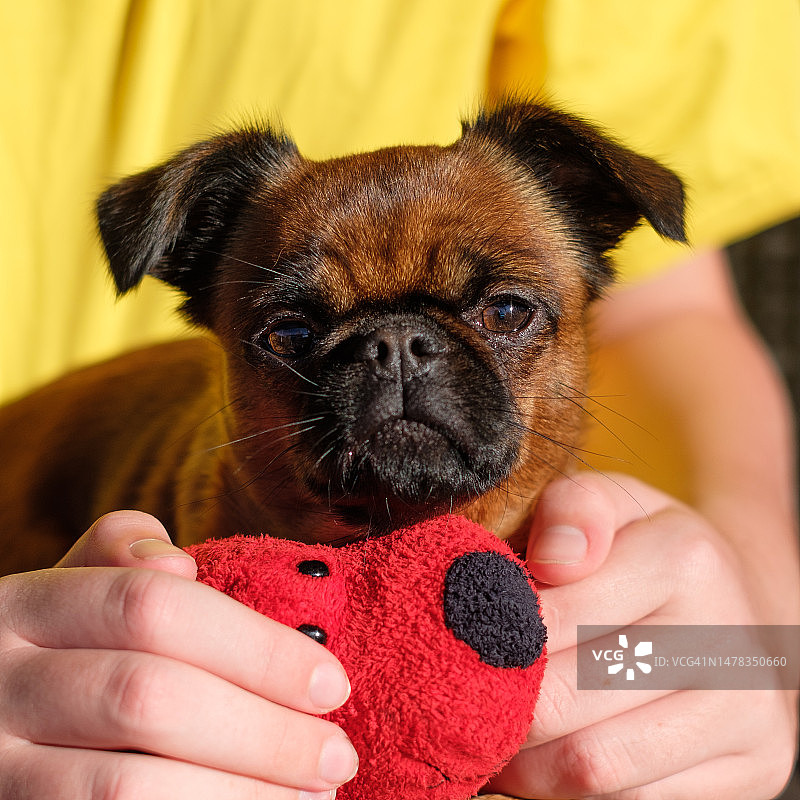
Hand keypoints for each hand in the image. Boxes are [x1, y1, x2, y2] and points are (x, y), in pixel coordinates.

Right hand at [0, 511, 356, 798]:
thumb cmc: (62, 656)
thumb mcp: (76, 595)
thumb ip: (121, 563)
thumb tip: (180, 566)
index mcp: (28, 607)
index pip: (150, 608)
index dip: (253, 646)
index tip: (331, 682)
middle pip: (148, 697)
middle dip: (261, 731)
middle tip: (338, 754)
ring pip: (126, 787)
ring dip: (239, 793)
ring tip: (314, 796)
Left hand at [486, 473, 798, 798]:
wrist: (739, 602)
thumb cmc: (647, 549)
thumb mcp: (612, 503)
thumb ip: (572, 509)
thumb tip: (551, 562)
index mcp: (685, 557)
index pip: (553, 618)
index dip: (494, 638)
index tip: (461, 642)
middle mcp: (727, 638)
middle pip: (565, 700)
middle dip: (499, 706)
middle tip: (460, 698)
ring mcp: (749, 712)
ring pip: (595, 768)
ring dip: (525, 763)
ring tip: (494, 736)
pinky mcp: (756, 768)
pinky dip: (571, 790)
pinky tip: (545, 760)